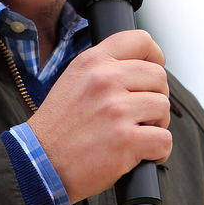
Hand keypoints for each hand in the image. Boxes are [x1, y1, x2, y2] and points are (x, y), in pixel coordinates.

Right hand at [26, 29, 170, 203]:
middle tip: (140, 115)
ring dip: (156, 125)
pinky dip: (158, 152)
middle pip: (158, 77)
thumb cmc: (57, 129)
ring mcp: (116, 110)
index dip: (154, 57)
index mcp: (92, 62)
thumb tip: (140, 70)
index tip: (152, 73)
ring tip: (136, 134)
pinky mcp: (126, 140)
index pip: (139, 40)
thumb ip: (103, 70)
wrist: (39, 164)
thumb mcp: (72, 81)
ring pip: (163, 108)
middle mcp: (104, 80)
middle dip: (156, 97)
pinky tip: (142, 155)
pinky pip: (164, 140)